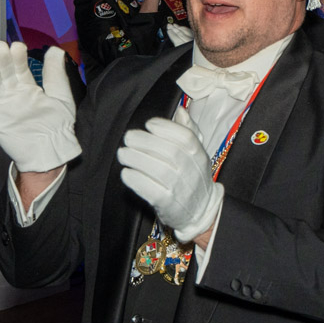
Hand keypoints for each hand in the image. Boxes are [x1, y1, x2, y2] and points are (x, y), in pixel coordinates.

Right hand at [0, 41, 80, 174]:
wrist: (52, 149)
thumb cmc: (59, 125)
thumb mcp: (61, 95)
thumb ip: (55, 73)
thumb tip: (55, 50)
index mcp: (27, 86)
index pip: (18, 66)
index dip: (16, 56)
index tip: (17, 46)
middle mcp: (12, 93)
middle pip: (2, 72)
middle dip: (0, 58)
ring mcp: (2, 104)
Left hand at [117, 115, 223, 243]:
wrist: (200, 210)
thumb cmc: (193, 177)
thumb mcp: (197, 154)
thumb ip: (189, 131)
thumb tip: (181, 111)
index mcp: (199, 155)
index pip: (185, 137)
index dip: (166, 127)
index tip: (149, 124)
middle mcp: (192, 171)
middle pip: (170, 152)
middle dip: (145, 141)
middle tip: (128, 137)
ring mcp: (181, 188)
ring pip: (159, 170)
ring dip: (137, 159)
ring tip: (123, 153)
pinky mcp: (168, 204)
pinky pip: (151, 190)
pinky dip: (137, 180)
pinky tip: (126, 173)